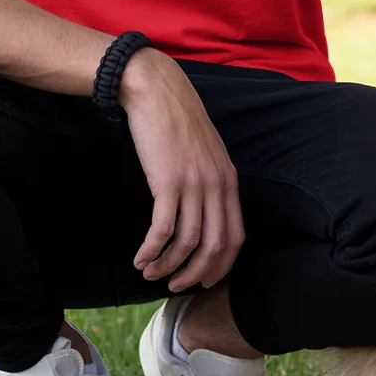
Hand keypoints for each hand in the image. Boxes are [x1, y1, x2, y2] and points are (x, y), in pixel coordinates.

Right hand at [120, 50, 244, 292]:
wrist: (156, 90)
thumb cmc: (176, 120)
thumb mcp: (205, 151)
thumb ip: (210, 180)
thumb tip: (204, 212)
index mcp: (228, 180)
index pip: (236, 236)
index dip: (221, 266)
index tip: (204, 280)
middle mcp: (216, 185)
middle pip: (215, 247)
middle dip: (195, 274)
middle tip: (176, 285)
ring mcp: (193, 184)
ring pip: (187, 243)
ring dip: (168, 266)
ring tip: (150, 273)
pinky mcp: (167, 182)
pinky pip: (162, 230)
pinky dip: (151, 250)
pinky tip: (140, 258)